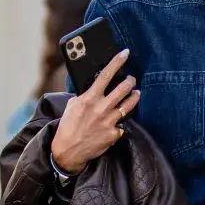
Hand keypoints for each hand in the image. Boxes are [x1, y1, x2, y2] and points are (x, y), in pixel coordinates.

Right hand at [51, 51, 138, 174]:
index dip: (117, 62)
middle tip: (132, 79)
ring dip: (134, 97)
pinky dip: (120, 123)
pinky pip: (121, 125)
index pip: (106, 75)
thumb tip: (93, 89)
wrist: (68, 151)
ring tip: (136, 93)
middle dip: (130, 81)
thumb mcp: (72, 106)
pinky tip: (117, 122)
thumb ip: (84, 96)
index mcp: (89, 98)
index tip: (125, 53)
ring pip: (128, 105)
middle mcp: (101, 108)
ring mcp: (109, 121)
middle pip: (123, 89)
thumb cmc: (68, 127)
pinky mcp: (114, 134)